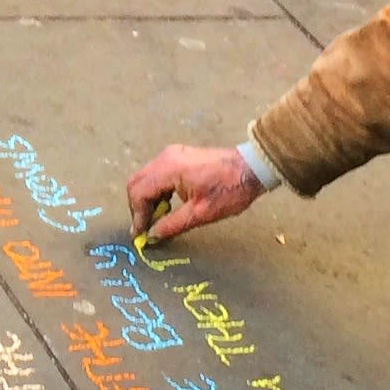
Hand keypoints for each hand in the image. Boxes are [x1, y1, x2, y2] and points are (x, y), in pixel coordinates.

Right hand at [125, 143, 265, 245]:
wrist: (253, 168)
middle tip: (146, 227)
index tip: (140, 235)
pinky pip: (157, 173)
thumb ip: (172, 225)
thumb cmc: (230, 190)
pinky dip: (156, 190)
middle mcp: (166, 157)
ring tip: (158, 218)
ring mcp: (172, 154)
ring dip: (147, 199)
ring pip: (145, 177)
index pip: (139, 192)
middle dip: (137, 207)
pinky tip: (167, 205)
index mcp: (169, 169)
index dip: (137, 216)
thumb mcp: (201, 213)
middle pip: (136, 182)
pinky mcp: (179, 156)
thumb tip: (152, 236)